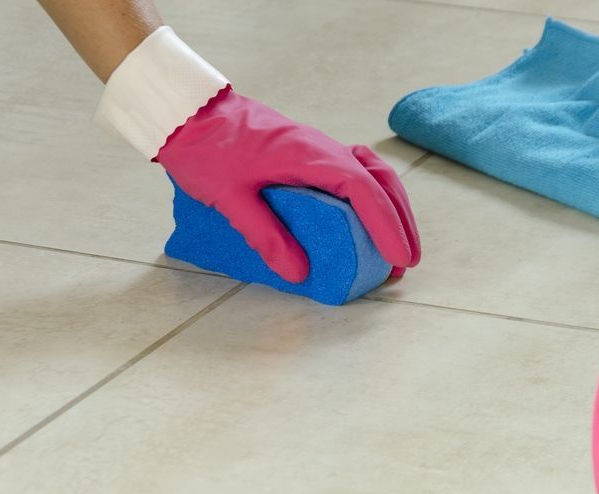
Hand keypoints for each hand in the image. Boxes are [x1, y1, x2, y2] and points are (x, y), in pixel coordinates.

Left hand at [156, 86, 420, 282]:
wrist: (190, 113)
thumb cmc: (206, 151)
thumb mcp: (229, 198)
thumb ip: (265, 235)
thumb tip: (300, 274)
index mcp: (309, 156)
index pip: (363, 190)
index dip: (386, 225)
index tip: (399, 257)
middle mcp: (323, 148)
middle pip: (381, 181)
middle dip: (400, 222)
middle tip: (408, 261)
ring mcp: (319, 148)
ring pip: (373, 174)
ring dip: (392, 208)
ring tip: (398, 244)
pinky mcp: (311, 152)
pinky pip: (356, 170)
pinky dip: (373, 194)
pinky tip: (371, 215)